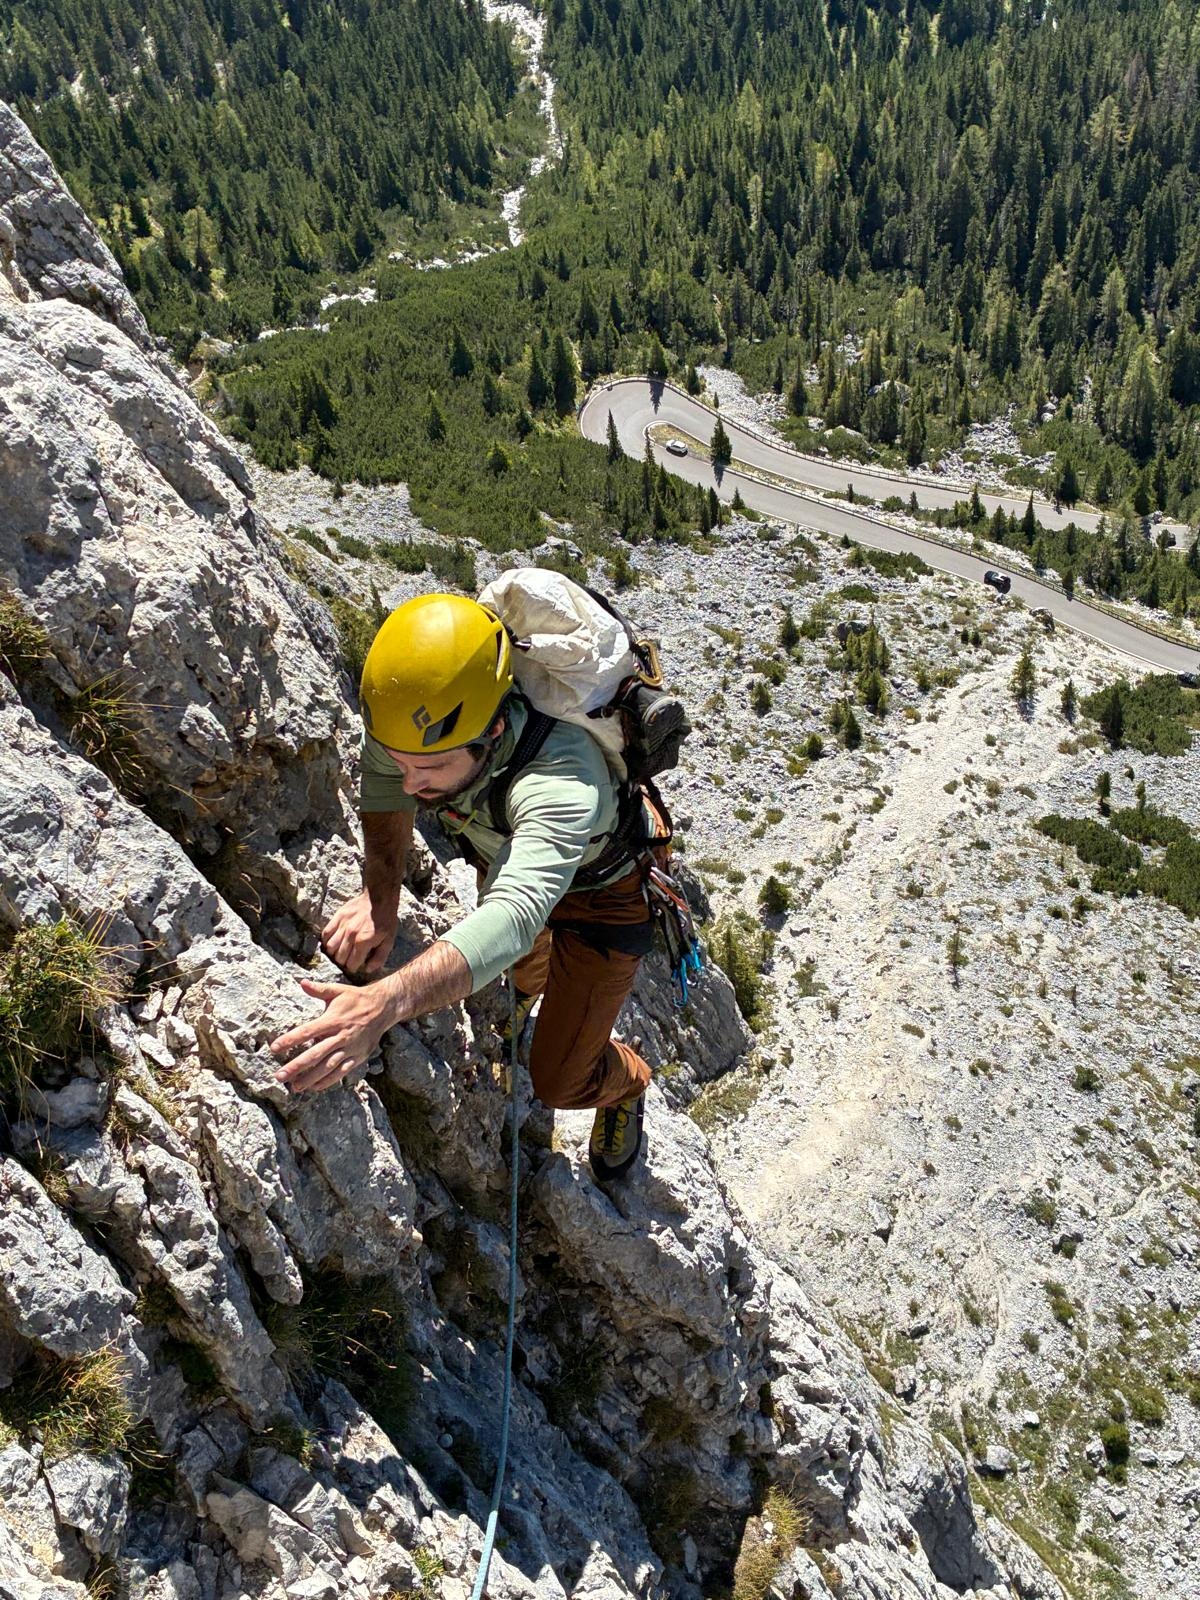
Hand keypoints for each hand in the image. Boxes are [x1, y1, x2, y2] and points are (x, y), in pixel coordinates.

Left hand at [270, 977, 394, 1093]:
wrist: (384, 1008)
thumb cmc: (357, 998)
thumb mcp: (338, 991)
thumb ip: (318, 989)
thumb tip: (301, 982)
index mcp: (333, 1020)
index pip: (307, 1031)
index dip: (290, 1040)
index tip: (274, 1048)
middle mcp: (340, 1036)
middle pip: (315, 1054)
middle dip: (296, 1066)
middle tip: (279, 1076)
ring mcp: (349, 1048)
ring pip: (327, 1067)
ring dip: (310, 1078)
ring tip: (294, 1087)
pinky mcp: (357, 1057)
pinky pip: (341, 1072)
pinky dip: (328, 1081)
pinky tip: (315, 1087)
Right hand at [321, 890, 398, 974]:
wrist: (379, 899)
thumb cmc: (385, 921)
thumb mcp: (389, 941)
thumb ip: (379, 958)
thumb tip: (368, 969)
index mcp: (363, 942)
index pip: (351, 964)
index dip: (353, 967)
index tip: (355, 965)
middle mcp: (350, 935)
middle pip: (339, 957)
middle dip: (343, 962)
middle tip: (348, 959)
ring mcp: (342, 925)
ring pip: (330, 948)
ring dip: (334, 953)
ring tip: (340, 952)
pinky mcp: (337, 917)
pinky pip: (325, 934)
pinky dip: (326, 941)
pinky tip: (332, 943)